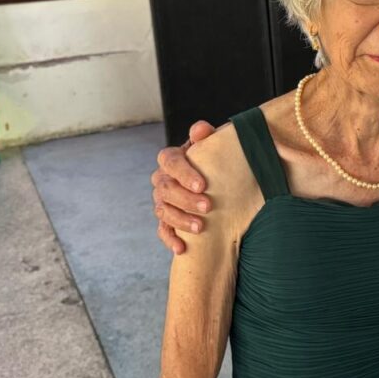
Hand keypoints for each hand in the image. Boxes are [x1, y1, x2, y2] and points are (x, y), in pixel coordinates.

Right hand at [151, 121, 215, 253]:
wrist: (216, 181)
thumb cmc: (213, 161)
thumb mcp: (212, 147)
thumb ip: (205, 136)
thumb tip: (201, 129)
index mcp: (172, 159)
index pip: (170, 161)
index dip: (184, 173)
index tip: (203, 185)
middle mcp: (163, 180)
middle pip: (166, 189)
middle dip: (186, 199)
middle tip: (208, 206)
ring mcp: (162, 201)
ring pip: (163, 211)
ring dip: (181, 220)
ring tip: (201, 228)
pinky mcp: (166, 220)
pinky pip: (163, 230)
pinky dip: (170, 239)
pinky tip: (181, 248)